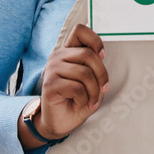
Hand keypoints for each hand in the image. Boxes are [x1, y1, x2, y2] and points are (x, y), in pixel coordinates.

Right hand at [36, 24, 108, 138]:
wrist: (60, 122)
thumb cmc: (78, 99)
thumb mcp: (91, 80)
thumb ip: (94, 66)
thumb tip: (100, 56)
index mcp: (68, 52)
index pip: (79, 31)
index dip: (95, 40)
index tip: (102, 55)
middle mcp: (58, 57)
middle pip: (88, 54)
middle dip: (102, 74)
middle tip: (103, 89)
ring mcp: (52, 69)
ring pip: (85, 73)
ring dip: (94, 91)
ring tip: (91, 101)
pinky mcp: (50, 85)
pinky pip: (76, 88)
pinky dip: (84, 99)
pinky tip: (79, 104)